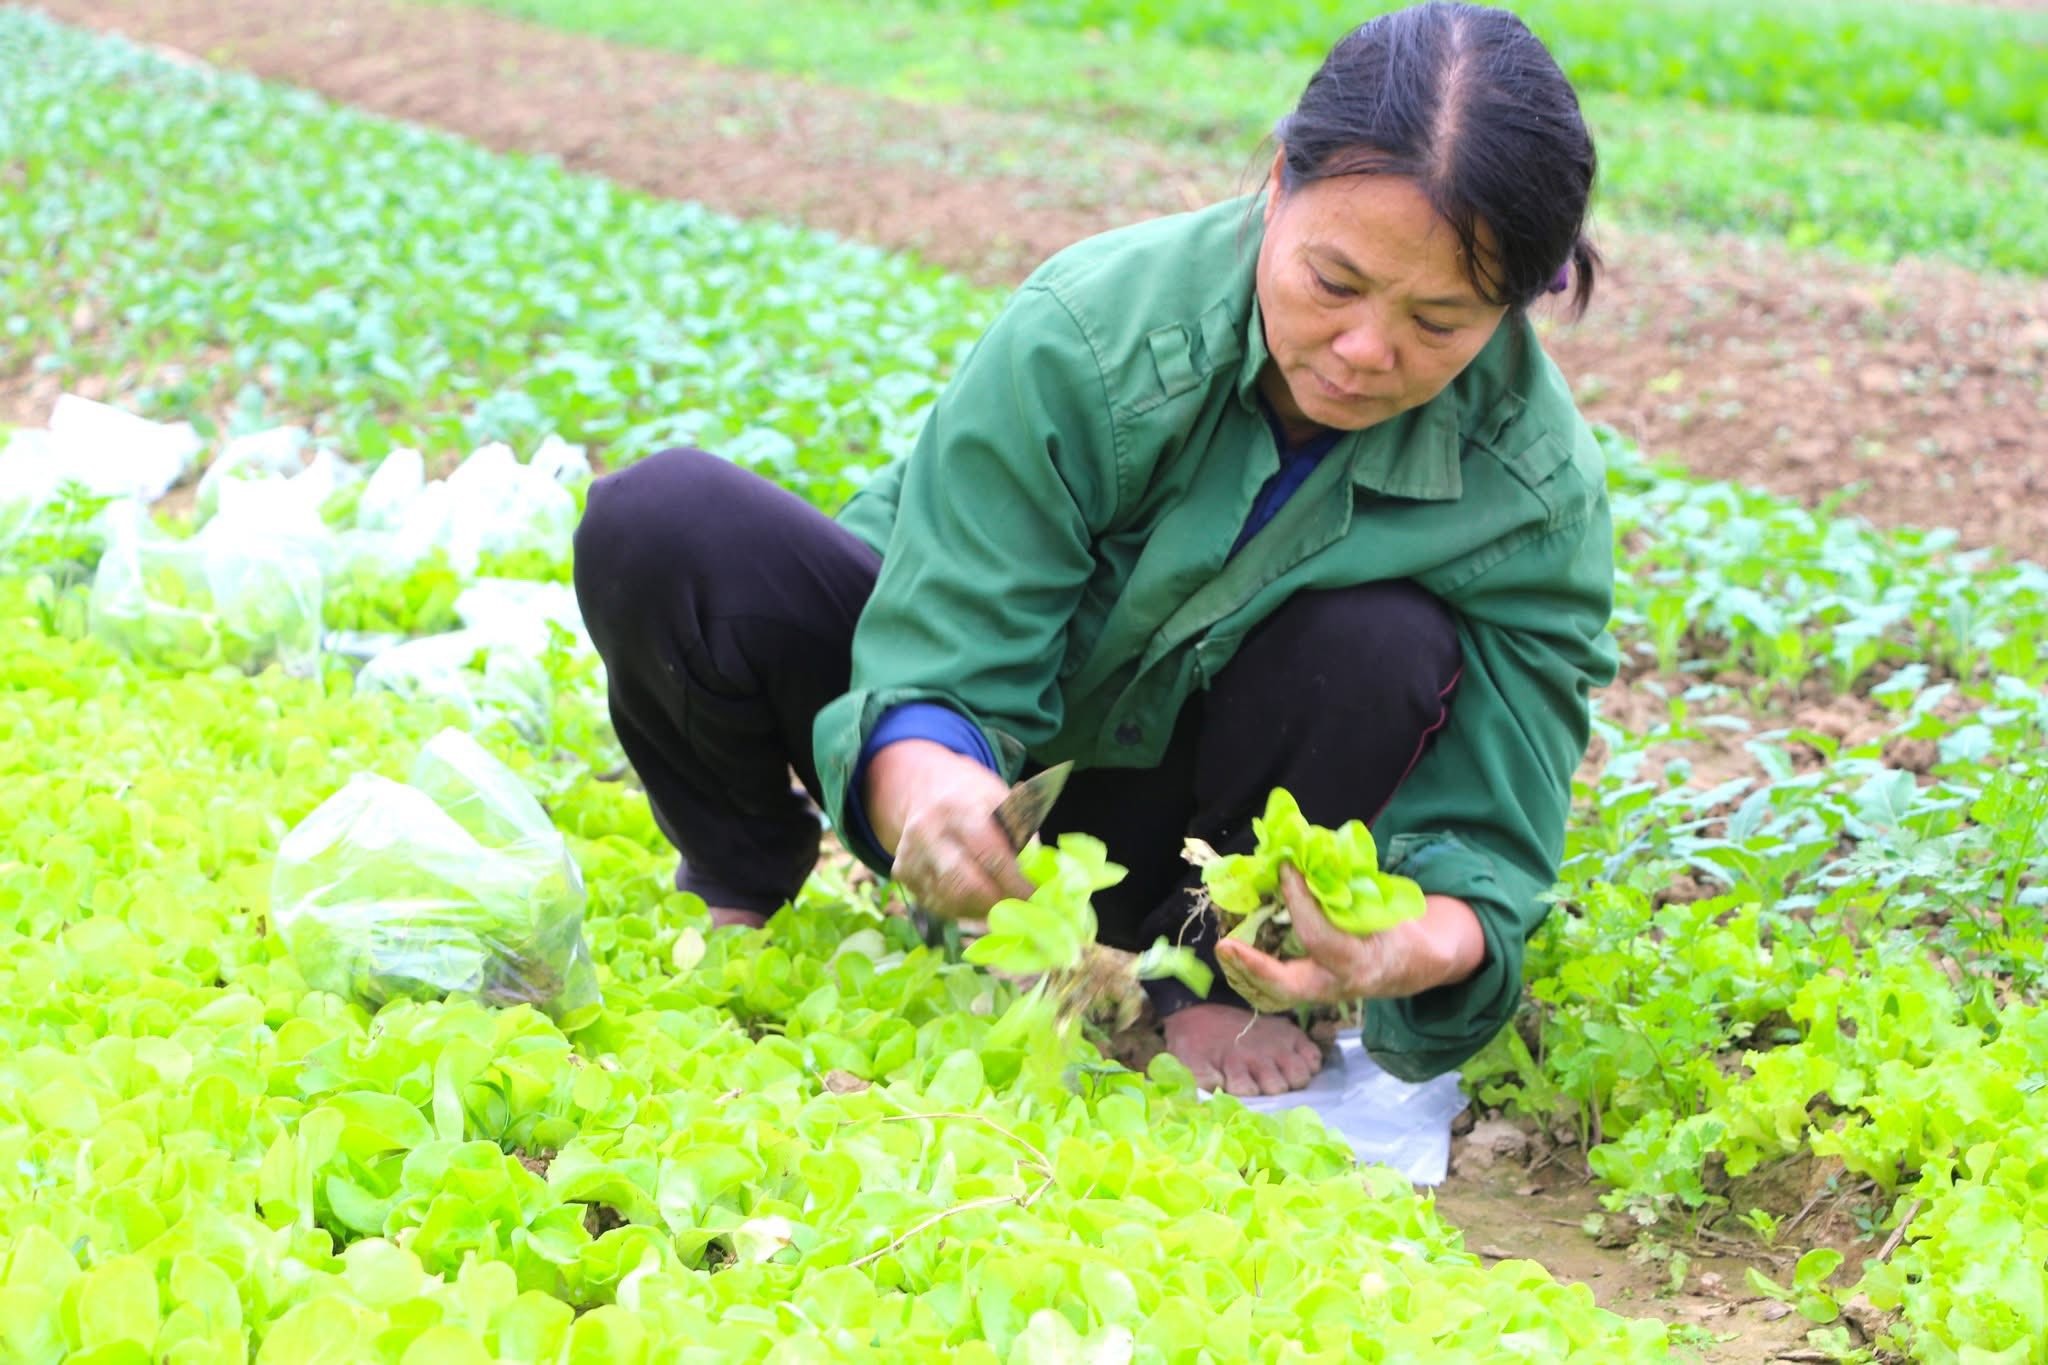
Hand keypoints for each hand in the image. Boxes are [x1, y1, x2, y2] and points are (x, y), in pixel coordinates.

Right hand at [865, 740, 1033, 919]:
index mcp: (958, 807)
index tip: (1036, 898)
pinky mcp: (901, 873)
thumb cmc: (972, 798)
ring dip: (981, 912)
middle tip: (1021, 912)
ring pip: (950, 901)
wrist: (925, 789)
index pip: (990, 855)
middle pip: (965, 885)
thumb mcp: (1001, 800)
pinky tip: (977, 903)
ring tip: (1002, 907)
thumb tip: (1041, 876)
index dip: (1015, 883)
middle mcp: (927, 831)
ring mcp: (909, 854)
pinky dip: (961, 911)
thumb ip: (1022, 835)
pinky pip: (936, 905)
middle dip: (998, 904)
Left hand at [1215, 864, 1485, 1005]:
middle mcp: (1336, 985)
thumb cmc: (1396, 930)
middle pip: (1287, 988)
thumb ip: (1345, 889)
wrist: (1411, 966)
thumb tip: (1303, 857)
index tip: (1285, 870)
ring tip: (1224, 949)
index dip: (1299, 902)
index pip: (1319, 937)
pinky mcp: (1308, 995)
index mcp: (1360, 961)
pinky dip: (1249, 977)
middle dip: (1253, 968)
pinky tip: (1234, 958)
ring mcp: (1320, 996)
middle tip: (1225, 945)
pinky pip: (1272, 994)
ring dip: (1242, 973)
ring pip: (1273, 997)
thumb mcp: (1383, 908)